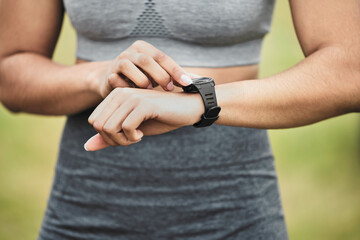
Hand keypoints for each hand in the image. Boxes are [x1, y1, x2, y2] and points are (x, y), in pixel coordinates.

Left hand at [84, 87, 203, 150]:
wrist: (187, 109)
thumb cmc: (161, 118)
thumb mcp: (132, 130)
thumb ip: (109, 136)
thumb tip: (87, 147)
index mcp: (115, 96)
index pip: (94, 121)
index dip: (106, 136)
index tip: (124, 137)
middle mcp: (120, 93)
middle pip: (98, 125)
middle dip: (112, 140)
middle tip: (130, 140)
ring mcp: (131, 97)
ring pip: (109, 127)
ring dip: (122, 140)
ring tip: (136, 137)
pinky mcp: (143, 104)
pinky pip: (125, 127)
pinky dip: (132, 137)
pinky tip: (142, 134)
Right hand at [86, 40, 193, 97]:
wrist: (113, 82)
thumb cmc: (142, 79)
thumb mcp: (158, 75)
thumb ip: (176, 77)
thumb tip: (200, 81)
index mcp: (145, 49)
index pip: (163, 57)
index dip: (175, 70)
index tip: (187, 83)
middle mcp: (130, 52)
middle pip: (146, 60)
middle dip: (160, 75)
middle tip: (170, 89)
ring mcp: (117, 62)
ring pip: (129, 66)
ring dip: (142, 80)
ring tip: (151, 90)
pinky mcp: (108, 75)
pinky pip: (115, 79)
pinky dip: (126, 87)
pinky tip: (135, 96)